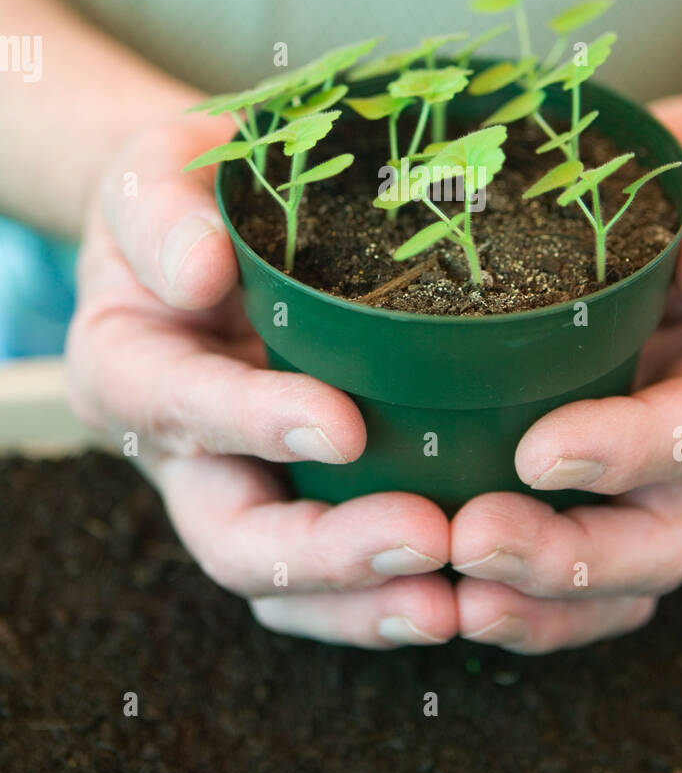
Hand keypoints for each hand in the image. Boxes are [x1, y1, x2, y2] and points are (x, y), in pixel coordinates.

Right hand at [66, 114, 455, 647]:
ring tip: (454, 602)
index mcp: (127, 366)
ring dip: (366, 601)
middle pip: (231, 536)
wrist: (214, 227)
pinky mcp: (301, 498)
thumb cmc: (188, 193)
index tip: (344, 427)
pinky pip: (333, 578)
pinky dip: (387, 595)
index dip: (253, 424)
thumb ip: (160, 211)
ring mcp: (241, 484)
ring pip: (283, 585)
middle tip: (426, 536)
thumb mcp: (154, 170)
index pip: (178, 406)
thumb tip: (198, 273)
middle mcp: (176, 450)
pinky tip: (463, 593)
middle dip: (328, 552)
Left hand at [450, 96, 681, 652]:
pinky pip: (572, 573)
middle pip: (664, 538)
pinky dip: (520, 597)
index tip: (540, 452)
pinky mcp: (598, 487)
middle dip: (571, 557)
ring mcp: (655, 476)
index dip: (630, 451)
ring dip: (538, 599)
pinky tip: (447, 591)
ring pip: (617, 579)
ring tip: (453, 595)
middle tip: (473, 541)